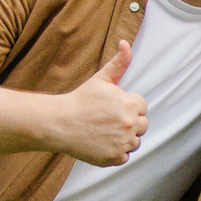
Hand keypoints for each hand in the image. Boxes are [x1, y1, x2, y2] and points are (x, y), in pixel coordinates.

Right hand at [50, 40, 146, 165]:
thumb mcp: (101, 79)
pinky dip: (116, 152)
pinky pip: (125, 156)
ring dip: (124, 138)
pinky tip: (101, 142)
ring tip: (104, 131)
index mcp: (130, 104)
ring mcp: (123, 142)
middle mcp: (129, 124)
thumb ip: (119, 63)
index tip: (111, 107)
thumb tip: (126, 43)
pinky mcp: (115, 157)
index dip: (127, 106)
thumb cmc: (80, 100)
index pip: (141, 107)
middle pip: (142, 125)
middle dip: (128, 122)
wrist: (59, 123)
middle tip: (107, 120)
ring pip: (135, 142)